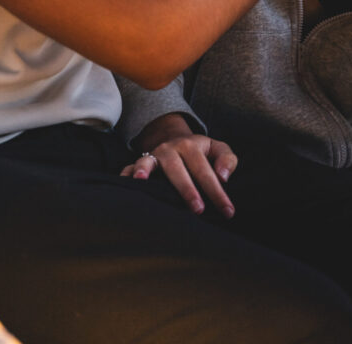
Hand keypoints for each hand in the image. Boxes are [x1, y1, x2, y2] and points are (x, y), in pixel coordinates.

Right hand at [121, 132, 237, 218]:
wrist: (177, 140)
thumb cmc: (202, 152)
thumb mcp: (218, 149)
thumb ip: (227, 159)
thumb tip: (223, 176)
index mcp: (191, 146)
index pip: (205, 170)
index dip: (217, 191)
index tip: (228, 211)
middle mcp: (170, 149)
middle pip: (177, 167)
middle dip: (187, 189)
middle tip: (198, 210)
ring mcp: (154, 155)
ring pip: (148, 161)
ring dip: (144, 169)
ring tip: (142, 181)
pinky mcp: (141, 162)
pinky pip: (129, 166)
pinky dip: (125, 174)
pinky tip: (124, 184)